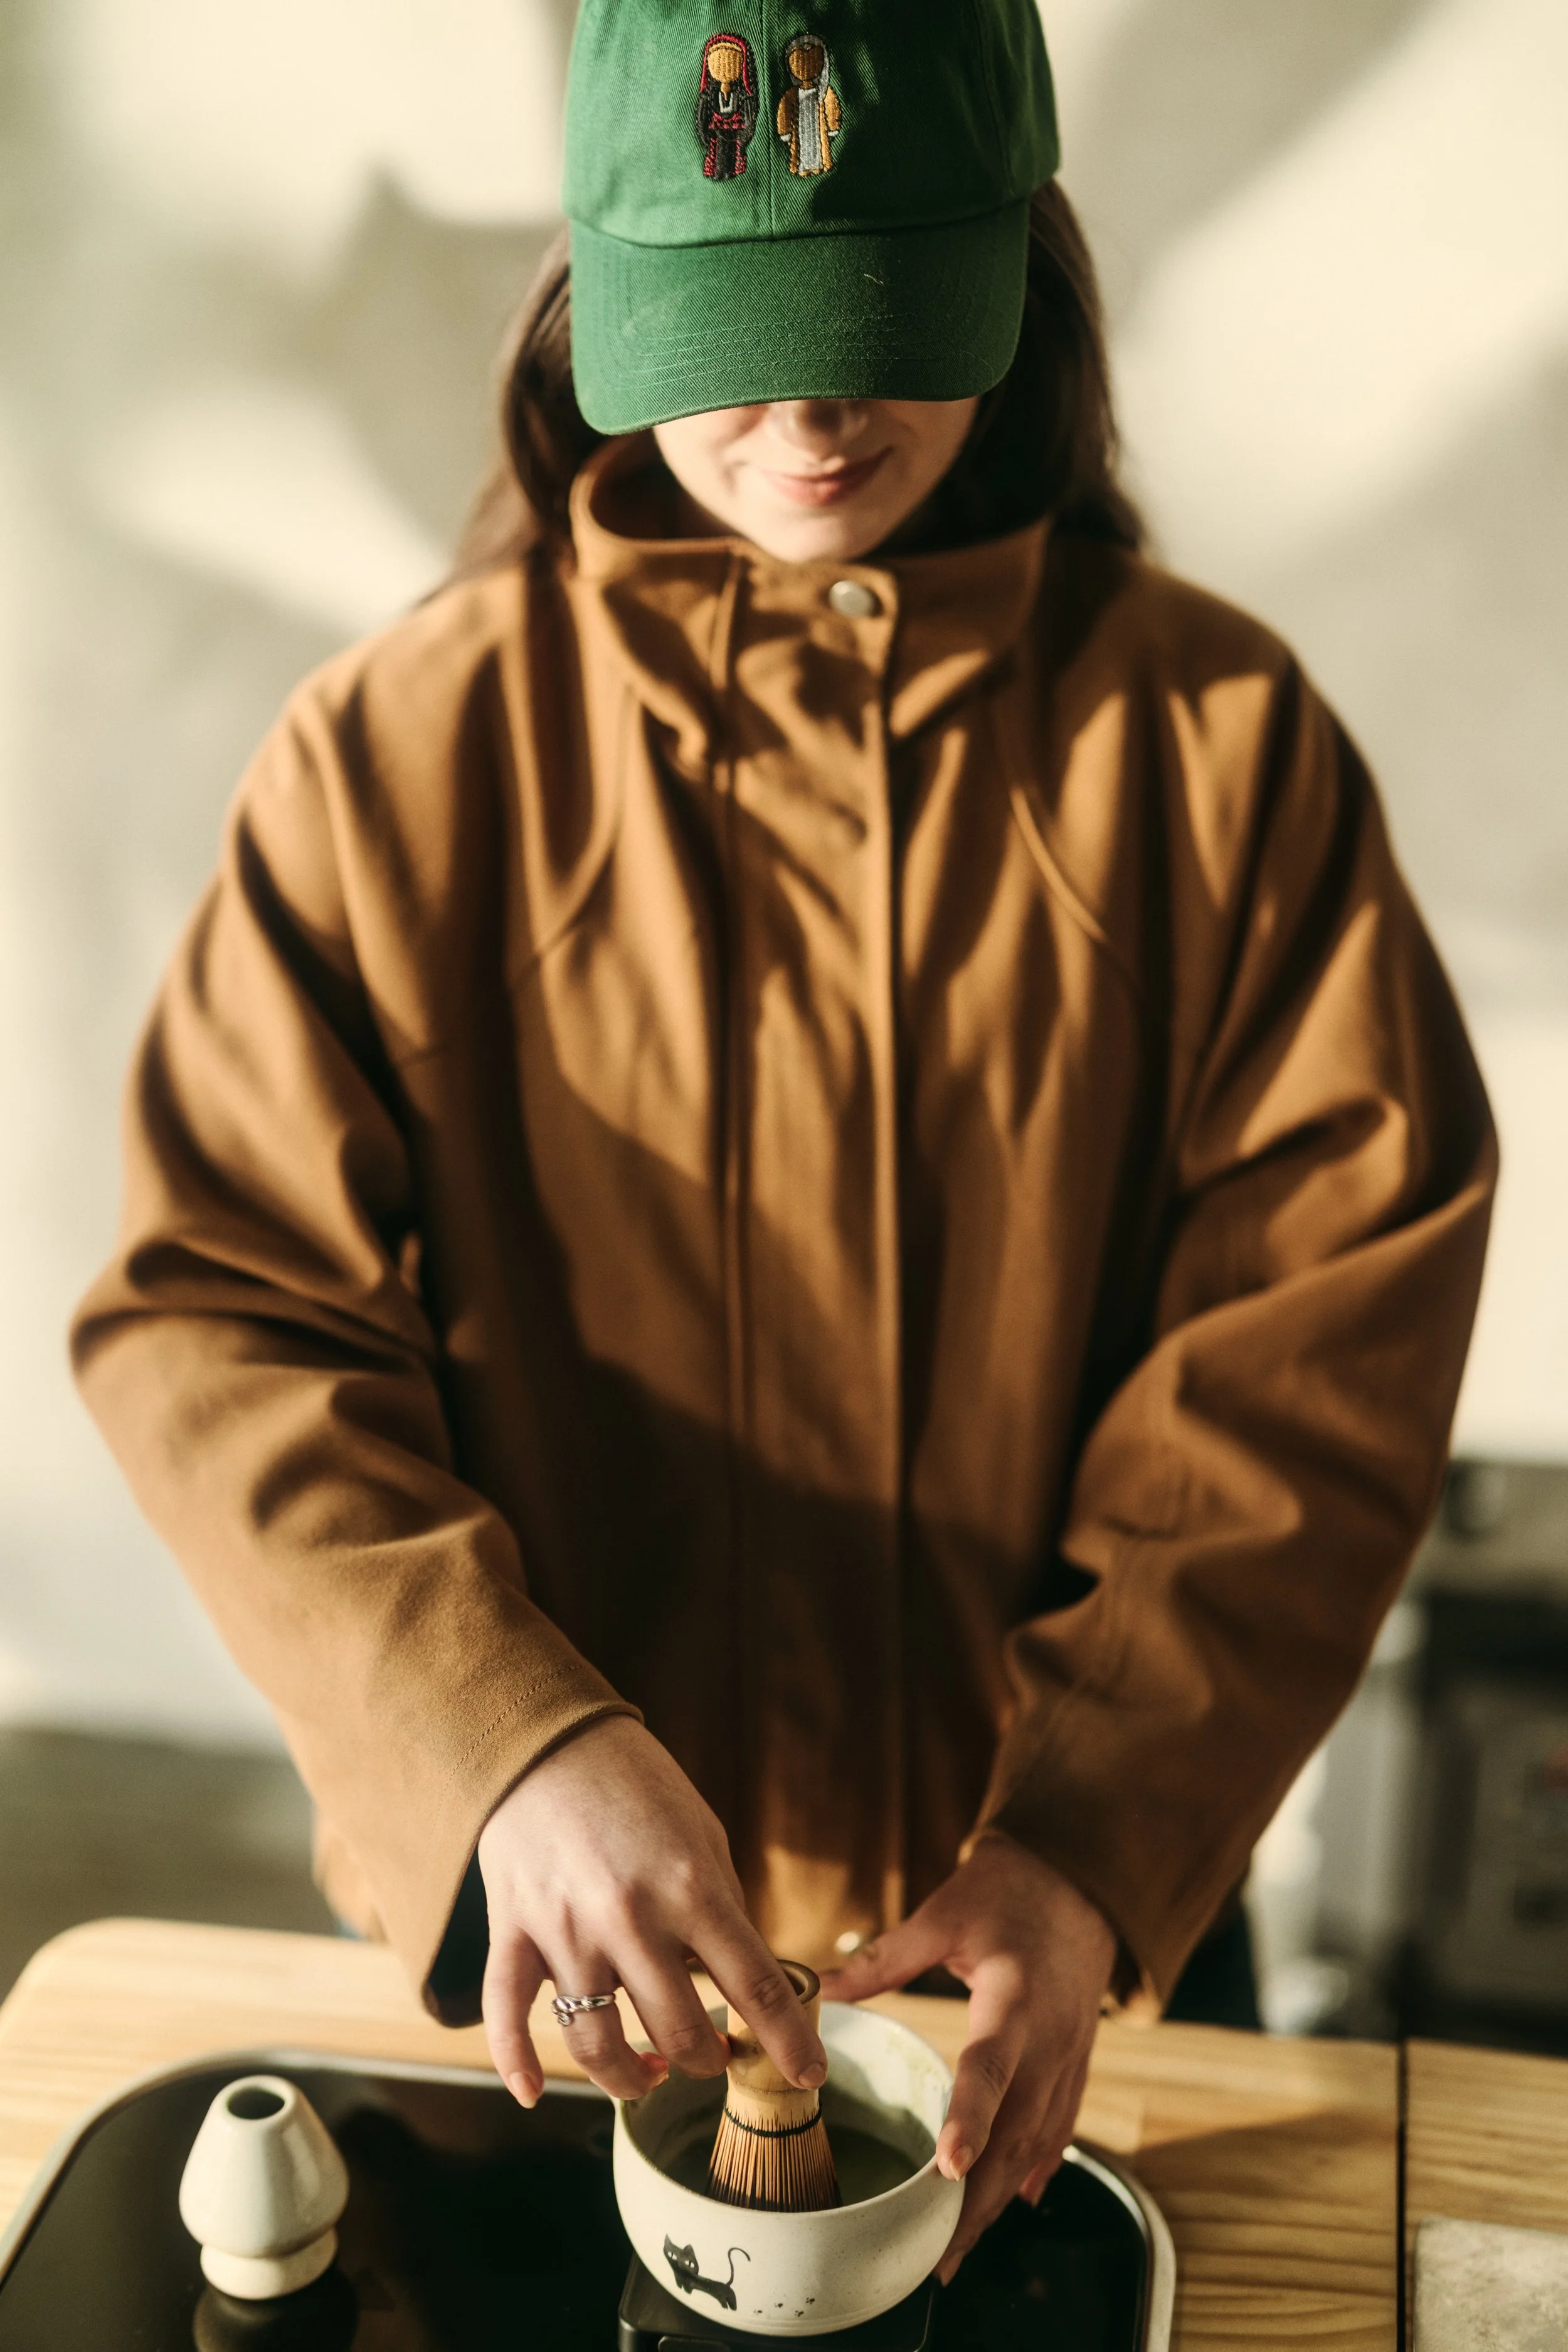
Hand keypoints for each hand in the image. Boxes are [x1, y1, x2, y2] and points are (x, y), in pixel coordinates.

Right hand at [476, 1714, 827, 2108]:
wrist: (547, 1739)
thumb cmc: (636, 1783)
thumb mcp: (703, 1834)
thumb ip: (722, 1907)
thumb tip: (742, 1976)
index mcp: (692, 1888)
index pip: (755, 1985)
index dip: (787, 2042)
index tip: (810, 2074)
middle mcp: (631, 1918)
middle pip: (680, 2033)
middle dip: (707, 2062)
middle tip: (714, 2058)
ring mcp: (566, 1931)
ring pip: (599, 2045)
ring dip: (631, 2079)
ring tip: (649, 2075)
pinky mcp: (512, 1932)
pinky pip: (509, 2017)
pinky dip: (518, 2064)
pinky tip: (531, 2093)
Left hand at [820, 1832, 1115, 2281]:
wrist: (1080, 1881)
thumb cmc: (1008, 1892)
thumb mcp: (943, 1915)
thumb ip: (883, 1957)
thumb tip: (818, 1988)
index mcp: (1015, 1996)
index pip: (992, 2067)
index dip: (972, 2119)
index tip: (948, 2168)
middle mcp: (1050, 2037)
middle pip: (1019, 2130)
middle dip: (980, 2196)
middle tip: (936, 2250)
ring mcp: (1070, 2057)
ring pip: (1039, 2143)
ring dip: (1001, 2199)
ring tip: (958, 2248)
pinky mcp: (1076, 2064)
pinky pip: (1058, 2130)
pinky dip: (1034, 2170)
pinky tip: (1013, 2203)